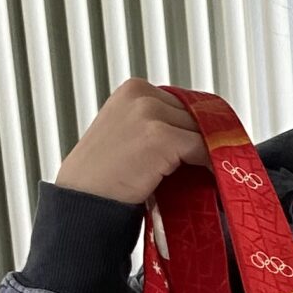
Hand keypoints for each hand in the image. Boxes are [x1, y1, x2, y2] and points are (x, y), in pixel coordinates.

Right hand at [54, 79, 205, 207]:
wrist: (82, 202)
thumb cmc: (101, 177)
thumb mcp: (126, 134)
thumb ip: (154, 124)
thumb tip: (196, 133)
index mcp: (132, 89)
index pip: (184, 102)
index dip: (195, 128)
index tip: (205, 147)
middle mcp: (140, 95)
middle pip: (195, 114)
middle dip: (203, 140)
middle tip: (208, 165)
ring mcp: (149, 113)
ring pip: (201, 131)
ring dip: (207, 154)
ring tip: (208, 174)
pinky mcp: (161, 136)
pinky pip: (202, 148)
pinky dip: (210, 165)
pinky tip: (209, 179)